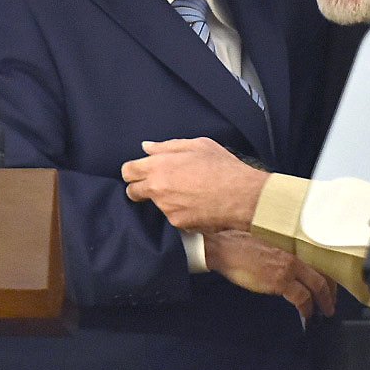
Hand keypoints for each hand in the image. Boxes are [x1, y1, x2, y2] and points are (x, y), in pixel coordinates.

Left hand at [122, 137, 268, 232]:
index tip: (139, 171)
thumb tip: (147, 147)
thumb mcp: (197, 145)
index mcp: (160, 165)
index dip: (133, 170)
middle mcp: (157, 189)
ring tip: (187, 192)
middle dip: (140, 187)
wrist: (241, 195)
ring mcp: (166, 209)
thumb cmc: (222, 167)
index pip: (128, 170)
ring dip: (164, 199)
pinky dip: (179, 211)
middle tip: (159, 184)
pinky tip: (195, 204)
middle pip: (132, 191)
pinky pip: (171, 216)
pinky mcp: (177, 224)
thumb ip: (167, 146)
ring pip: (155, 204)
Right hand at [204, 229, 336, 318]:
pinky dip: (307, 308)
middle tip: (332, 303)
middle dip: (330, 291)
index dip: (328, 275)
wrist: (225, 249)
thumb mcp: (267, 244)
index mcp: (292, 245)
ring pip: (317, 285)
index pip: (320, 260)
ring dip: (323, 301)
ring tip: (324, 311)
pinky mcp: (279, 280)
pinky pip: (302, 297)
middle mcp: (294, 255)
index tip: (331, 286)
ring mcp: (288, 267)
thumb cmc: (241, 245)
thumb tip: (292, 267)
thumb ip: (283, 253)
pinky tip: (306, 314)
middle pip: (323, 274)